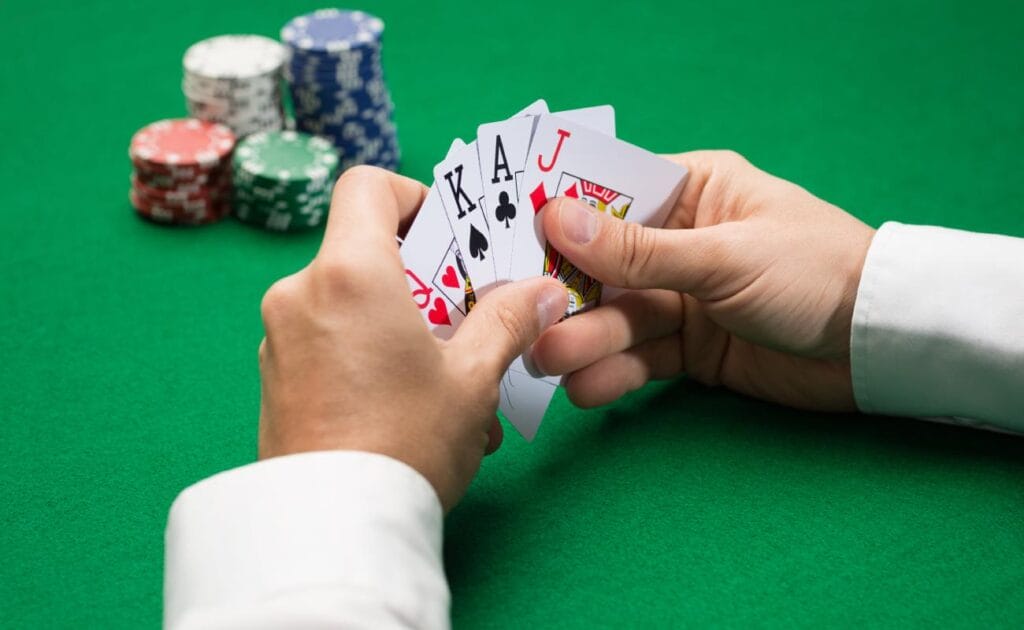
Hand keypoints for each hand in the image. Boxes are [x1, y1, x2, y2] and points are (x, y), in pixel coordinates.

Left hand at [257, 166, 566, 510]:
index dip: (413, 196)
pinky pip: (330, 345)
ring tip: (450, 389)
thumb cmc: (405, 443)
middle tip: (465, 323)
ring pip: (352, 306)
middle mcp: (301, 293)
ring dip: (403, 331)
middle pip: (366, 252)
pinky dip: (371, 360)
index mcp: (348, 273)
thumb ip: (507, 321)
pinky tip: (411, 413)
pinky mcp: (275, 378)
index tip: (449, 238)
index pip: (367, 186)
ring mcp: (281, 337)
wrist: (331, 532)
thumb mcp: (472, 377)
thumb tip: (545, 292)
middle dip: (423, 283)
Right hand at [530, 151, 874, 411]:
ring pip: (618, 317)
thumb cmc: (814, 272)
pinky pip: (641, 358)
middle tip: (525, 319)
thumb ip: (640, 250)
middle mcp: (679, 241)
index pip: (610, 197)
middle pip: (603, 265)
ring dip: (584, 339)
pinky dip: (614, 373)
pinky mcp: (690, 349)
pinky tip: (587, 389)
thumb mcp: (724, 256)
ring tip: (551, 363)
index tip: (510, 240)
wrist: (880, 348)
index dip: (560, 219)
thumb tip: (557, 218)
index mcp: (692, 191)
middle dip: (566, 293)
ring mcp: (683, 298)